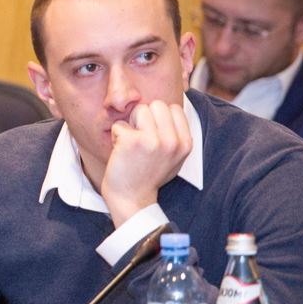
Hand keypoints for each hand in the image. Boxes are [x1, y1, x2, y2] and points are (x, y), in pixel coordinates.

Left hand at [100, 99, 190, 226]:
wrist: (131, 198)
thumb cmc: (149, 175)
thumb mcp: (173, 156)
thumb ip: (174, 133)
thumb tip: (169, 105)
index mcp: (186, 143)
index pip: (173, 108)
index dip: (159, 119)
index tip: (153, 136)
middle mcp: (173, 141)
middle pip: (156, 105)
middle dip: (144, 117)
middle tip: (140, 140)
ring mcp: (153, 141)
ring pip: (139, 109)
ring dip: (130, 125)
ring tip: (131, 145)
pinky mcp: (133, 142)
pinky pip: (120, 124)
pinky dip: (116, 136)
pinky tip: (121, 152)